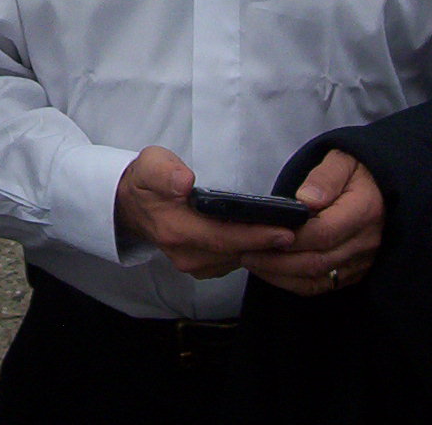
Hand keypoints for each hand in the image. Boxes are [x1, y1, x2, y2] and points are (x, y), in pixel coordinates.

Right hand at [114, 146, 295, 279]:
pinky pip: (232, 261)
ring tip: (293, 234)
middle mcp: (186, 254)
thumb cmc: (145, 181)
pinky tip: (269, 239)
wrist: (129, 205)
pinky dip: (252, 252)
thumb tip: (184, 182)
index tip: (284, 230)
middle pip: (236, 252)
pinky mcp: (201, 265)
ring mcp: (193, 264)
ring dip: (263, 250)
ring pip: (236, 260)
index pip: (223, 238)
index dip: (255, 236)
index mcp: (176, 230)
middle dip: (269, 245)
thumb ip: (165, 171)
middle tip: (303, 232)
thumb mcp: (149, 165)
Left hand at [240, 150, 382, 294]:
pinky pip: (323, 285)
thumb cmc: (357, 170)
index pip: (324, 233)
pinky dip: (295, 283)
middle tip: (246, 253)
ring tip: (253, 262)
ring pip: (318, 278)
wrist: (383, 187)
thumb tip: (306, 201)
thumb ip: (324, 178)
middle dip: (278, 261)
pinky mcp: (355, 272)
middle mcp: (366, 242)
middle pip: (317, 261)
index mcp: (364, 211)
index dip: (292, 238)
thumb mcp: (342, 160)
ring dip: (282, 275)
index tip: (262, 233)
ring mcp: (362, 261)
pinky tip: (272, 273)